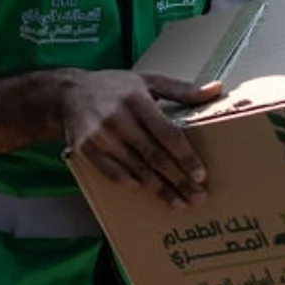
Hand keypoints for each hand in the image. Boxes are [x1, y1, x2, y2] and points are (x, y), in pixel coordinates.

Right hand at [61, 70, 221, 207]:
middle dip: (178, 180)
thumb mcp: (147, 80)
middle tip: (197, 198)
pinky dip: (128, 182)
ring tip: (178, 203)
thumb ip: (181, 89)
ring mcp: (101, 135)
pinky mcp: (86, 148)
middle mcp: (119, 118)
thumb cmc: (113, 86)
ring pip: (135, 168)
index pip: (168, 134)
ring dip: (158, 189)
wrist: (68, 93)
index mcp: (138, 100)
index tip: (201, 175)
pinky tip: (144, 191)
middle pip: (154, 156)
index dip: (185, 157)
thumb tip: (216, 89)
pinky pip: (110, 172)